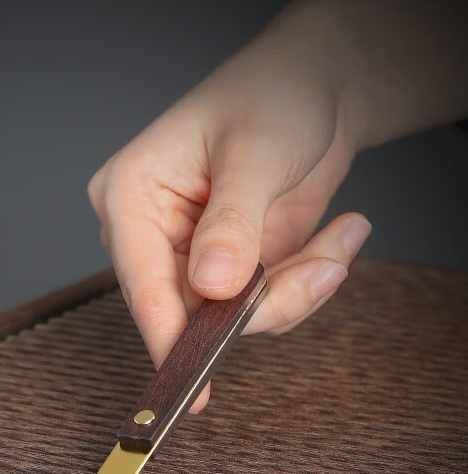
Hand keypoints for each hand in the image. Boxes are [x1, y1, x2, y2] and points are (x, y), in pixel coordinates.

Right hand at [88, 16, 369, 408]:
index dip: (169, 340)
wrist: (319, 85)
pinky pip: (265, 307)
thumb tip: (211, 287)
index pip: (144, 285)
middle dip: (268, 300)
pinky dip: (309, 280)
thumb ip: (233, 224)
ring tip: (343, 236)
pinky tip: (339, 235)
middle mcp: (151, 236)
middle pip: (194, 313)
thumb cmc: (274, 94)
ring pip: (236, 319)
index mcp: (130, 197)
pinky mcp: (231, 273)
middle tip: (326, 269)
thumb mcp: (255, 153)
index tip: (193, 389)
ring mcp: (192, 259)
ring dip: (300, 288)